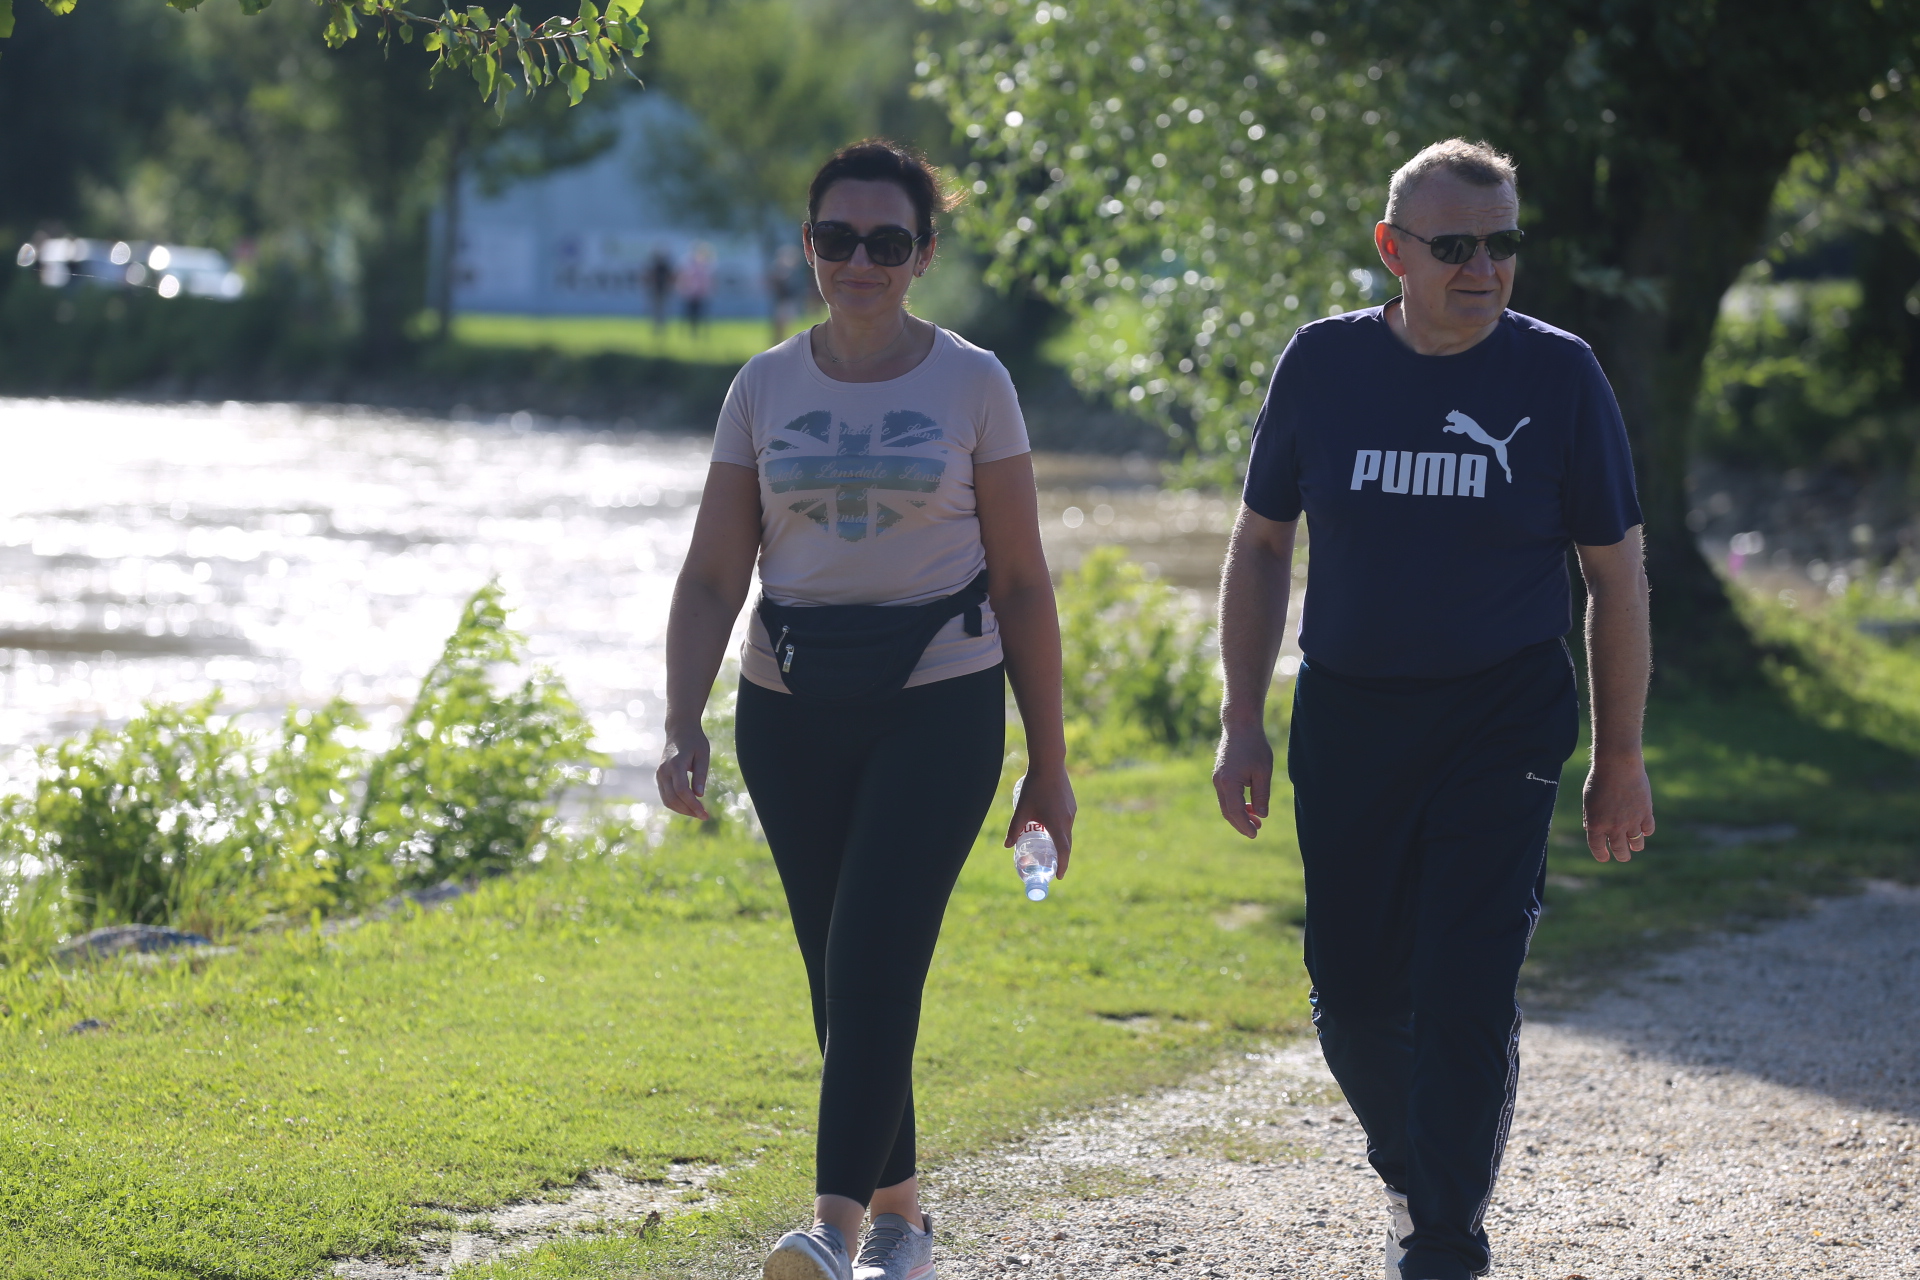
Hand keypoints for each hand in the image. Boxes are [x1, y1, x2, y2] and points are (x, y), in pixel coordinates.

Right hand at [656, 726, 712, 820]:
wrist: (679, 730)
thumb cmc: (694, 741)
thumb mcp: (703, 755)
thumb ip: (701, 775)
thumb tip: (699, 795)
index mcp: (675, 764)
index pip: (682, 791)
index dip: (693, 805)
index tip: (705, 814)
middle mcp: (664, 771)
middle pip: (673, 799)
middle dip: (688, 810)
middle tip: (704, 816)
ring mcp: (660, 774)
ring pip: (667, 800)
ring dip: (682, 810)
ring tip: (698, 813)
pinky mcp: (660, 777)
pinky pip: (666, 796)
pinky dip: (676, 804)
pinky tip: (689, 806)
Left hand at [1006, 766, 1076, 877]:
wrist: (1049, 764)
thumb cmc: (1034, 787)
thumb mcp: (1021, 810)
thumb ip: (1014, 828)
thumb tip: (1006, 846)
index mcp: (1056, 825)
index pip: (1063, 851)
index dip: (1062, 866)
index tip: (1059, 877)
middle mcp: (1067, 820)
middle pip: (1066, 844)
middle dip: (1060, 857)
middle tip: (1052, 865)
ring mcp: (1071, 812)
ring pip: (1067, 831)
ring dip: (1060, 841)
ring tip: (1048, 845)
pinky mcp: (1071, 804)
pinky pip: (1067, 821)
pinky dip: (1061, 828)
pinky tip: (1050, 823)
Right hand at [1212, 724, 1272, 838]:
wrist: (1240, 726)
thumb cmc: (1254, 746)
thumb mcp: (1263, 772)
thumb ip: (1262, 795)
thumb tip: (1261, 815)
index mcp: (1229, 783)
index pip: (1236, 812)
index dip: (1245, 825)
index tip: (1255, 834)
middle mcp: (1219, 783)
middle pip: (1228, 811)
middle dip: (1241, 823)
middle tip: (1257, 830)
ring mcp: (1217, 779)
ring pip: (1226, 804)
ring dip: (1239, 814)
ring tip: (1256, 819)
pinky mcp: (1220, 775)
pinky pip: (1226, 796)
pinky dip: (1236, 804)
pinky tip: (1249, 805)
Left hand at [1583, 753, 1653, 861]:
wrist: (1618, 766)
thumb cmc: (1599, 780)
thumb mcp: (1588, 800)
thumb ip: (1590, 817)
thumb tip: (1591, 830)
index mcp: (1596, 824)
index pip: (1597, 848)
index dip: (1601, 855)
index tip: (1605, 858)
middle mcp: (1614, 827)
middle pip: (1619, 849)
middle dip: (1621, 855)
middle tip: (1623, 856)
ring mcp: (1631, 821)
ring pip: (1636, 843)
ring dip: (1635, 846)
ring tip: (1635, 846)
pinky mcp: (1645, 813)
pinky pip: (1648, 829)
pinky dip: (1646, 831)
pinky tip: (1644, 829)